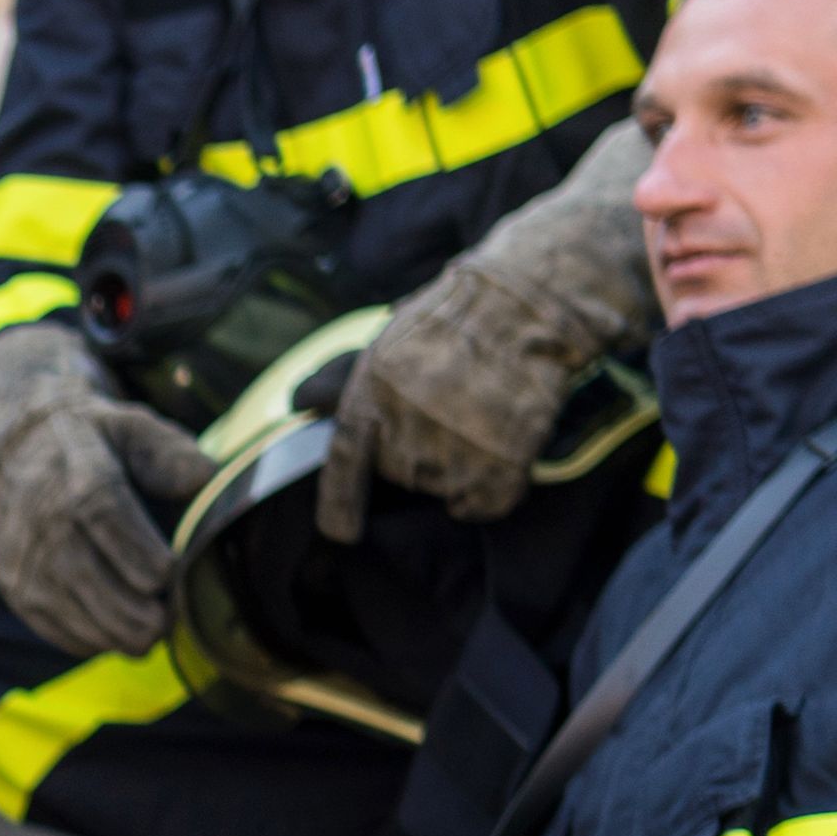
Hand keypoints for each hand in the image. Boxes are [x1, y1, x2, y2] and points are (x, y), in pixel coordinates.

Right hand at [0, 323, 215, 668]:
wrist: (19, 453)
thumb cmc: (95, 445)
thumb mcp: (133, 429)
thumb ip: (171, 453)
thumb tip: (204, 479)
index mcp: (80, 474)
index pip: (104, 513)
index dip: (139, 553)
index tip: (169, 575)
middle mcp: (42, 519)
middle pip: (88, 576)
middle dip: (135, 611)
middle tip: (168, 621)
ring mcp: (25, 559)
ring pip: (73, 611)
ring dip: (118, 633)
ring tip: (151, 632)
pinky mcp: (16, 587)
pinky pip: (58, 629)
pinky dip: (93, 638)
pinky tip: (118, 629)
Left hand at [319, 125, 655, 539]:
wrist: (536, 302)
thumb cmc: (463, 313)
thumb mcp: (393, 335)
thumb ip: (346, 375)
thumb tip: (301, 399)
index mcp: (375, 385)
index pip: (348, 458)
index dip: (340, 501)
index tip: (340, 532)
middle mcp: (409, 420)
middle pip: (400, 472)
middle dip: (418, 451)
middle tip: (451, 408)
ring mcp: (456, 444)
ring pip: (443, 488)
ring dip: (458, 467)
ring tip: (480, 418)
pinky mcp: (502, 461)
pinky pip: (485, 502)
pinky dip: (492, 490)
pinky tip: (501, 453)